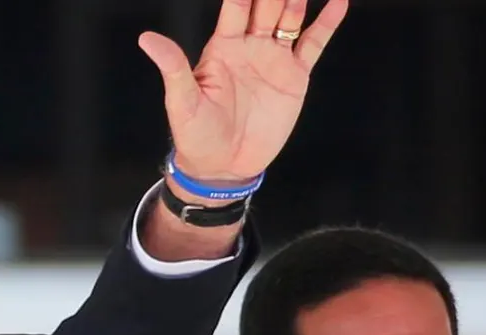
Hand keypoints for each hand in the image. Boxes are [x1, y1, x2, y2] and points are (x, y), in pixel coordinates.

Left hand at [141, 0, 347, 183]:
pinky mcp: (294, 77)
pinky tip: (338, 2)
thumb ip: (172, 67)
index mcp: (223, 48)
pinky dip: (327, 22)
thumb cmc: (196, 135)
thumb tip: (146, 38)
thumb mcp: (181, 102)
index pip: (236, 6)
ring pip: (289, 19)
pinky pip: (313, 44)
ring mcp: (273, 59)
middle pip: (266, 6)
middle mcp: (249, 47)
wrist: (224, 167)